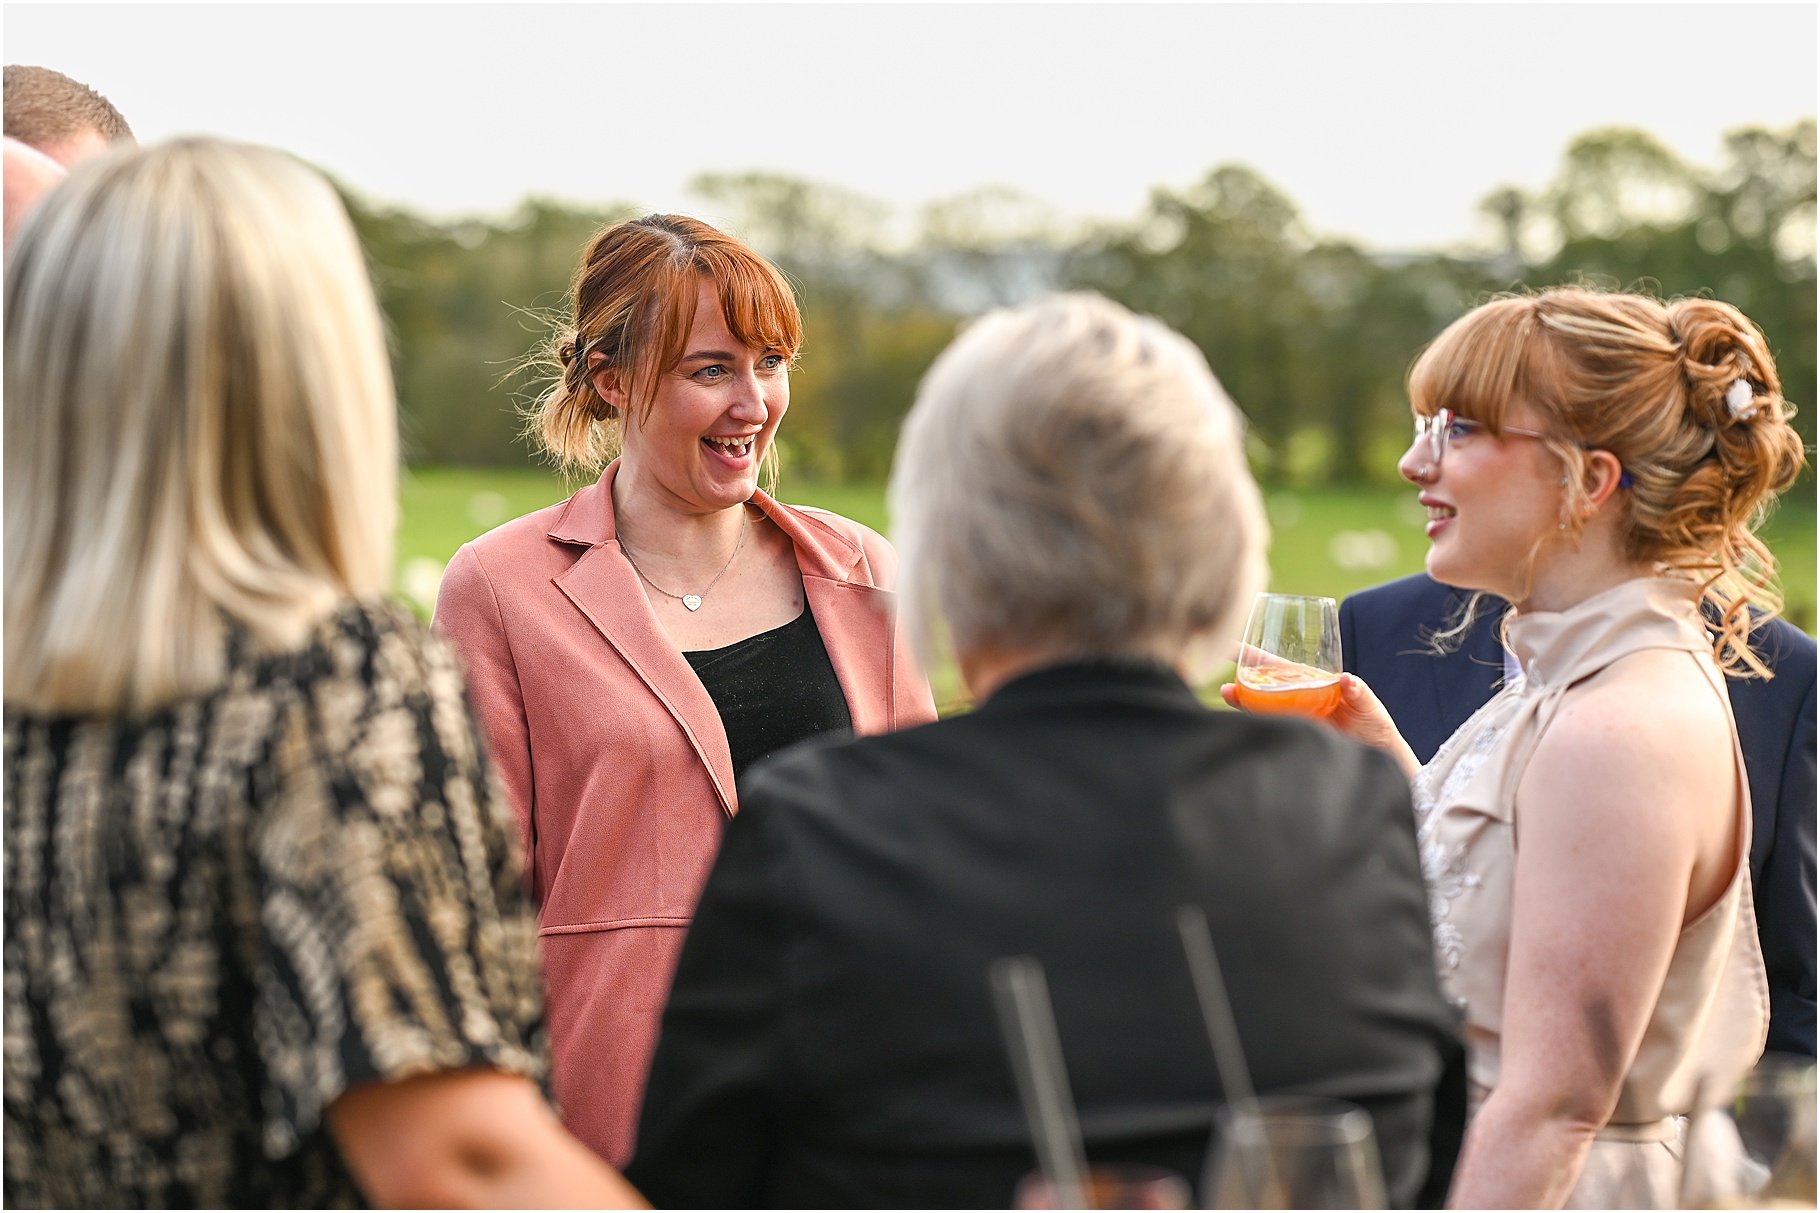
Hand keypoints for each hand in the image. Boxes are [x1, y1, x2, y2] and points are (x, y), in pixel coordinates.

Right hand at [1222, 666, 1419, 778]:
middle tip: (1223, 677)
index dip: (1257, 656)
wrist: (1376, 753)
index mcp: (1313, 682)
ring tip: (1227, 694)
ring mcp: (1295, 717)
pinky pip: (1271, 726)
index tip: (1232, 646)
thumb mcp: (1368, 704)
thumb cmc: (1373, 722)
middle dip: (1243, 679)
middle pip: (1265, 684)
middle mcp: (1298, 697)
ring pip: (1263, 705)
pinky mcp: (1295, 734)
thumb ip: (1359, 692)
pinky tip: (1245, 719)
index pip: (1281, 666)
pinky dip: (1257, 722)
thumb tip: (1347, 679)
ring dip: (1244, 700)